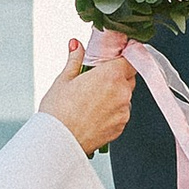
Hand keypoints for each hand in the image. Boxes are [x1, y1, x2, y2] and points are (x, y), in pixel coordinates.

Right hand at [36, 39, 137, 155]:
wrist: (58, 143)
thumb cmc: (58, 113)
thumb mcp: (64, 80)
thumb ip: (75, 59)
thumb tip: (76, 45)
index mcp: (110, 76)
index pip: (129, 59)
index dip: (122, 58)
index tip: (114, 59)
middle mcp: (121, 93)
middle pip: (128, 78)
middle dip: (116, 77)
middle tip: (96, 80)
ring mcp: (123, 112)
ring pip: (125, 97)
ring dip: (114, 95)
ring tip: (92, 100)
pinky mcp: (120, 127)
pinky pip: (121, 114)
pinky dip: (112, 112)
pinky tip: (94, 114)